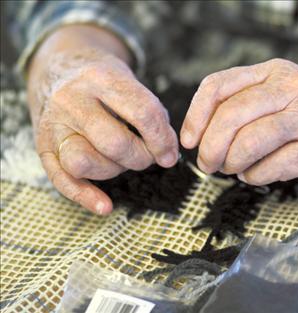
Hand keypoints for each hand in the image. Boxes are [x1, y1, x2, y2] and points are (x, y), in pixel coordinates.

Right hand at [27, 25, 177, 213]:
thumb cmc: (103, 83)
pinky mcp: (43, 146)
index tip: (170, 152)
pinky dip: (86, 197)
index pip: (142, 113)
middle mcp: (72, 99)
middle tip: (148, 156)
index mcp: (101, 78)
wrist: (60, 70)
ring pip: (84, 163)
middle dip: (141, 157)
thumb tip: (167, 152)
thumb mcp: (129, 83)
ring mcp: (53, 123)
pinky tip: (106, 206)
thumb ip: (151, 114)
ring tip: (121, 160)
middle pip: (114, 143)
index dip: (163, 139)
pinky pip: (61, 180)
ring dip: (113, 170)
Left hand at [181, 58, 297, 184]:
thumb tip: (198, 134)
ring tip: (231, 169)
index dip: (195, 115)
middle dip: (211, 146)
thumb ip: (242, 102)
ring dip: (232, 163)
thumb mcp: (278, 93)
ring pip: (251, 142)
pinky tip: (254, 175)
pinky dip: (254, 176)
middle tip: (207, 163)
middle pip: (232, 115)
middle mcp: (292, 88)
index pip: (219, 85)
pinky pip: (272, 167)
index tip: (189, 140)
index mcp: (274, 71)